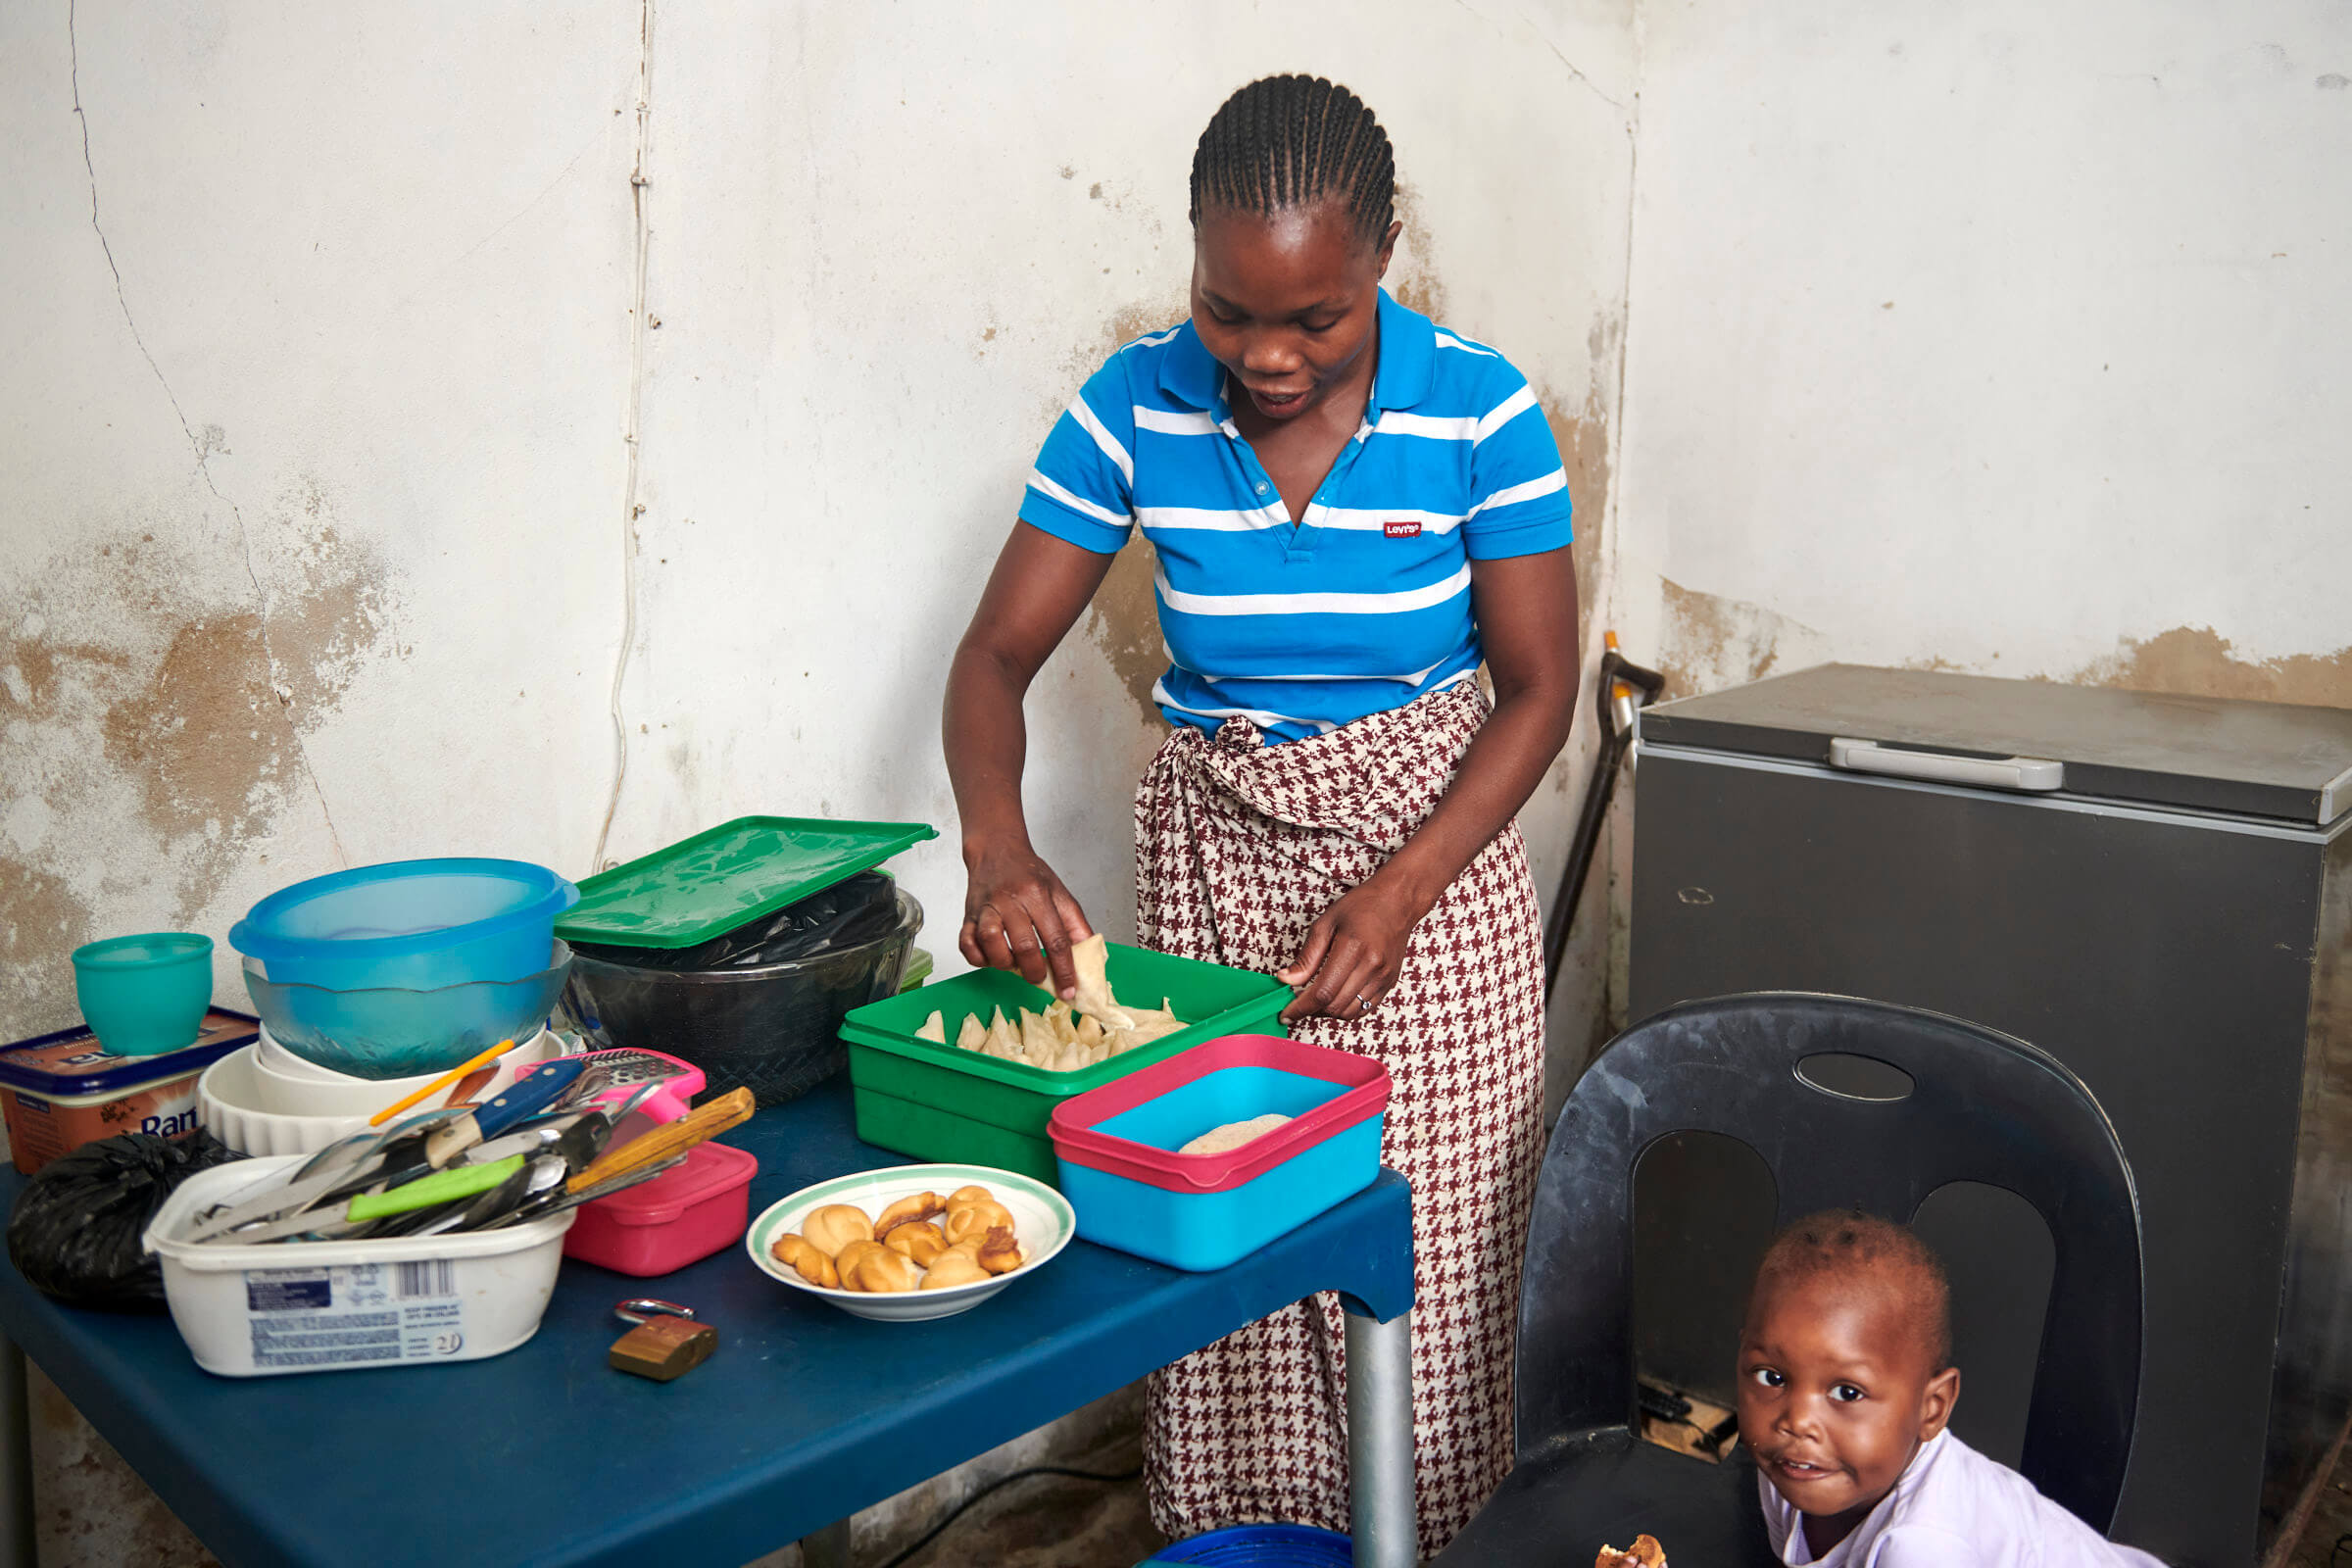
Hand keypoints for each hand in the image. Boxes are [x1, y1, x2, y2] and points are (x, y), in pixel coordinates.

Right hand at [961, 840, 1092, 998]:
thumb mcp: (1059, 892)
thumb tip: (1089, 953)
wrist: (997, 850)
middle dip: (1035, 972)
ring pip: (991, 942)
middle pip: (1024, 945)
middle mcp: (1011, 900)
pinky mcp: (968, 915)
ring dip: (1004, 962)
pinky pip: (966, 943)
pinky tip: (990, 958)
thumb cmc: (1029, 874)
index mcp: (1038, 895)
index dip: (1064, 970)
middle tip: (1039, 979)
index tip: (1069, 990)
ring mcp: (987, 907)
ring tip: (1014, 965)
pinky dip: (977, 957)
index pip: (1056, 939)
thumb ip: (1075, 923)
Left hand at [1276, 876, 1426, 1024]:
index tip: (1286, 1013)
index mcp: (1353, 948)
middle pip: (1335, 1006)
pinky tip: (1336, 996)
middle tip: (1297, 1002)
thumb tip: (1286, 980)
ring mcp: (1384, 977)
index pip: (1323, 992)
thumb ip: (1306, 957)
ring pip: (1350, 1013)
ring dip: (1328, 1012)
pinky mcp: (1390, 982)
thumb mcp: (1326, 923)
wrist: (1397, 901)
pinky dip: (1346, 1009)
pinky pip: (1365, 1008)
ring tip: (1316, 999)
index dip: (1301, 1007)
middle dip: (1311, 1011)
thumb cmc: (1361, 906)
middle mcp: (1372, 966)